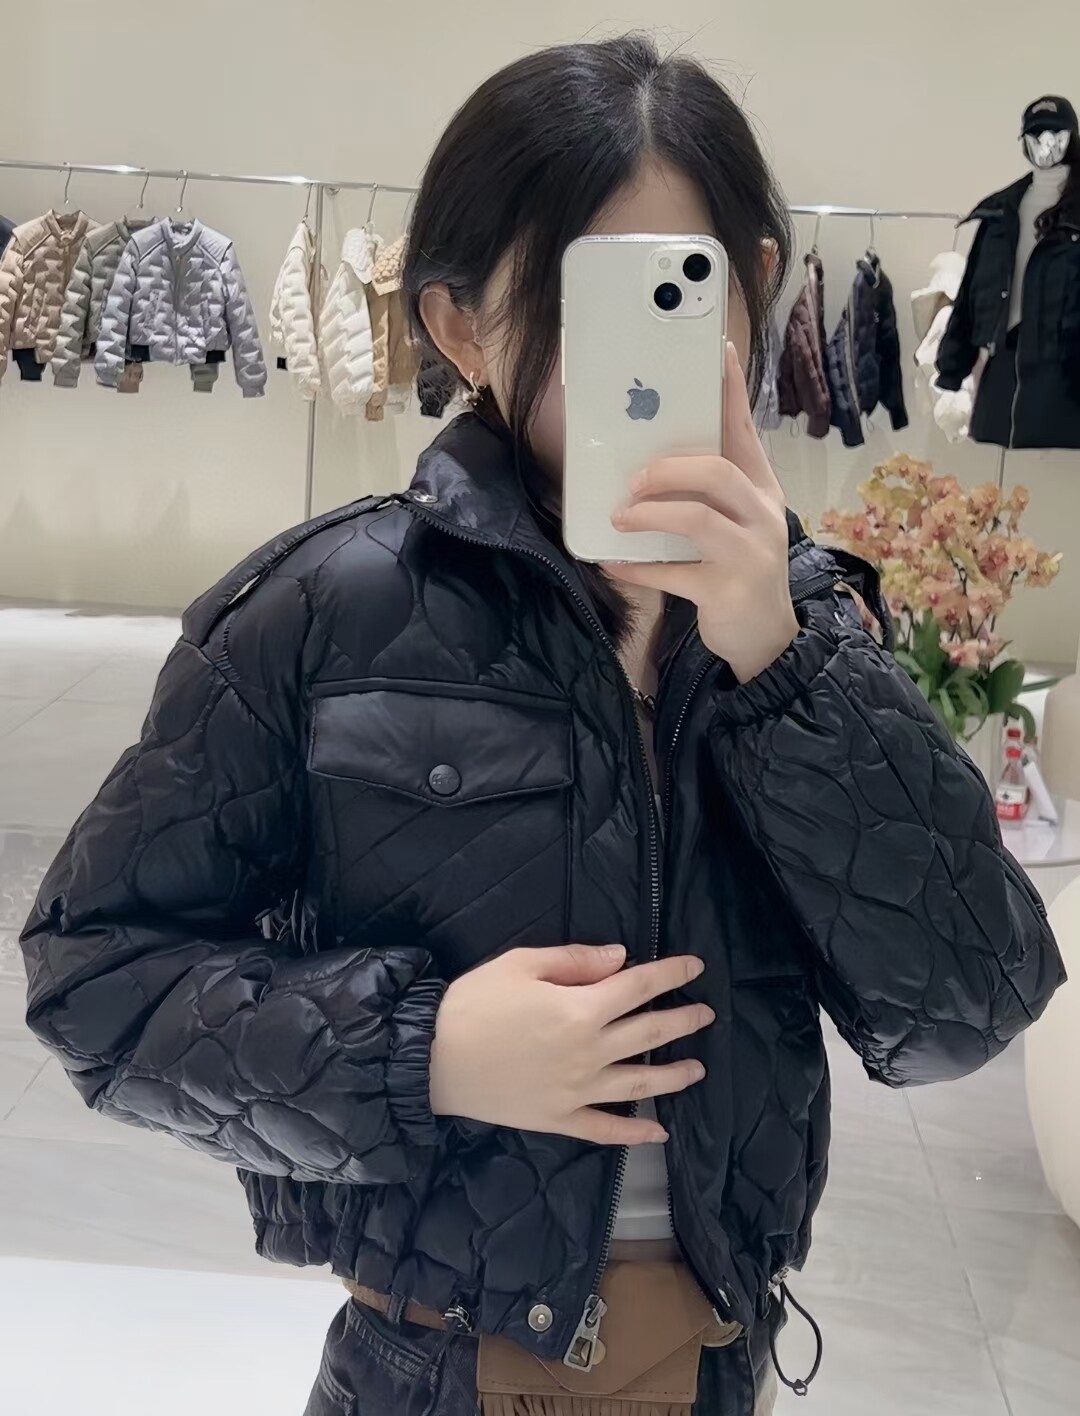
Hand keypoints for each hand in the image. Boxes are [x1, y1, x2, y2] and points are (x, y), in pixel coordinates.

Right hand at [429, 944, 712, 1144]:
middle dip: (683, 1021)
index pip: (640, 986)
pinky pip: (605, 1130)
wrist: (431, 1059)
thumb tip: (621, 959)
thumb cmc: (474, 1003)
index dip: (671, 974)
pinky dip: (635, 1133)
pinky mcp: (559, 1120)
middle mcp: (589, 1052)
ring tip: (698, 1069)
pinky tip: (659, 1132)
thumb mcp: (521, 964)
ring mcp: (577, 1091)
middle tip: (706, 1014)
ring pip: (639, 1084)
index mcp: (581, 1009)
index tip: (695, 967)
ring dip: (674, 1076)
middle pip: (649, 1033)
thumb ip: (576, 961)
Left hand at [605, 342, 798, 682]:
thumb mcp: (733, 524)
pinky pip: (674, 574)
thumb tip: (646, 462)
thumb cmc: (739, 571)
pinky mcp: (728, 592)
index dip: (731, 392)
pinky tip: (613, 563)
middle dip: (668, 468)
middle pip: (718, 472)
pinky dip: (638, 568)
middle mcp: (762, 515)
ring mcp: (750, 555)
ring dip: (650, 514)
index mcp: (761, 489)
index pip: (746, 432)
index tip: (718, 352)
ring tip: (619, 517)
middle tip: (633, 479)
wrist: (767, 640)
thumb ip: (705, 494)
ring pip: (697, 519)